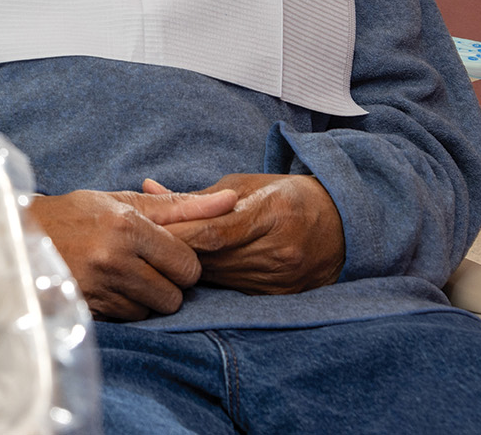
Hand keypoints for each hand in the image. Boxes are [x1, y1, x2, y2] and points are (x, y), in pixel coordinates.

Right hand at [27, 186, 238, 320]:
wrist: (18, 235)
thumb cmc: (75, 214)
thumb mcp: (123, 200)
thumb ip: (180, 205)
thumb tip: (231, 200)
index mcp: (127, 226)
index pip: (187, 265)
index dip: (180, 262)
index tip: (162, 253)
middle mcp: (114, 259)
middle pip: (174, 296)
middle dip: (165, 284)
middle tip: (142, 265)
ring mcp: (98, 288)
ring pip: (151, 311)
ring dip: (142, 298)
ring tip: (119, 275)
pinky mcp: (86, 309)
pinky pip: (126, 319)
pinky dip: (122, 307)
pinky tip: (105, 288)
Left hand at [152, 174, 345, 294]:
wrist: (342, 226)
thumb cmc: (288, 197)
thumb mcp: (247, 185)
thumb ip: (198, 196)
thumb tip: (149, 188)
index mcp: (272, 214)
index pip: (213, 232)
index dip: (176, 233)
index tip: (145, 228)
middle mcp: (278, 251)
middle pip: (211, 259)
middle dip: (173, 251)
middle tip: (139, 244)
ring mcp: (280, 279)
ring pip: (217, 277)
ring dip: (186, 267)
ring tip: (157, 254)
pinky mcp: (277, 296)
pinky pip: (230, 288)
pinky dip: (208, 278)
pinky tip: (189, 269)